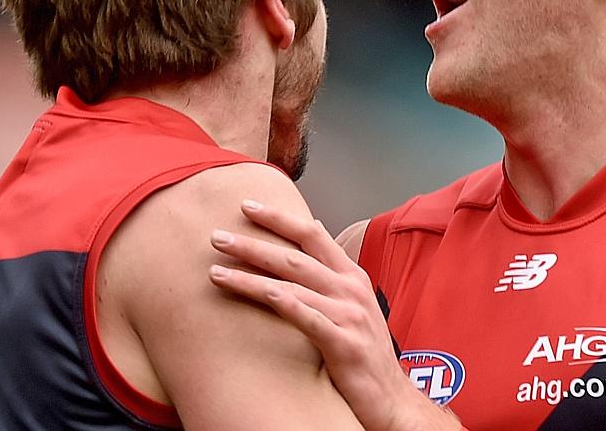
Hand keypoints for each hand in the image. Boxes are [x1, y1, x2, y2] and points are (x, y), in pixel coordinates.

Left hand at [209, 200, 455, 430]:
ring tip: (215, 270)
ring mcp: (349, 316)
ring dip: (250, 275)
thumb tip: (314, 232)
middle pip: (295, 255)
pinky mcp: (344, 344)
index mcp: (352, 276)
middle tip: (216, 236)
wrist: (390, 399)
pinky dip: (281, 301)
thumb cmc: (364, 353)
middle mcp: (351, 290)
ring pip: (292, 284)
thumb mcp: (353, 306)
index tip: (246, 205)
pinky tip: (256, 292)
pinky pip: (306, 317)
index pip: (313, 234)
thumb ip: (333, 275)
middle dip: (253, 243)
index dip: (279, 218)